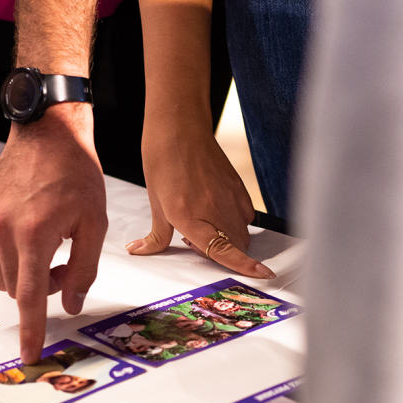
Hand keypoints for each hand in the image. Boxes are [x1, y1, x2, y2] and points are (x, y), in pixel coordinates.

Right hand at [0, 104, 106, 362]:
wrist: (46, 134)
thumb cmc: (77, 176)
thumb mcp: (95, 223)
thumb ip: (84, 270)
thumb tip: (70, 305)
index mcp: (35, 233)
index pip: (30, 296)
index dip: (31, 329)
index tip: (29, 355)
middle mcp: (3, 230)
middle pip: (18, 288)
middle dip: (42, 287)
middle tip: (66, 262)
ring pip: (1, 276)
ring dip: (24, 274)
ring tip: (49, 246)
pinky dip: (6, 261)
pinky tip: (25, 239)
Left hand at [127, 122, 274, 278]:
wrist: (179, 128)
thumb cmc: (163, 161)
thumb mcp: (155, 203)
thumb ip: (156, 235)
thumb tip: (139, 250)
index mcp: (189, 216)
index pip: (223, 250)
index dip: (245, 265)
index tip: (262, 274)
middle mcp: (214, 209)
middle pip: (235, 246)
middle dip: (222, 254)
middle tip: (195, 241)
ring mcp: (230, 197)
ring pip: (242, 232)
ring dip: (230, 239)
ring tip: (205, 224)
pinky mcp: (239, 186)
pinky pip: (246, 215)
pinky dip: (236, 221)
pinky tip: (217, 211)